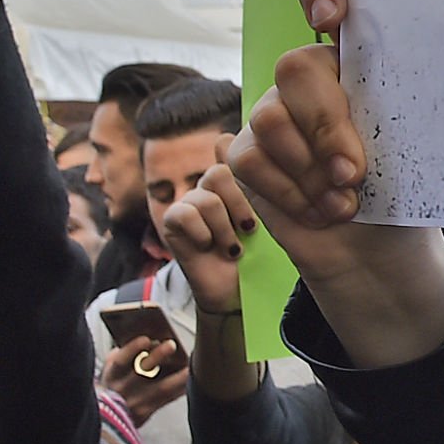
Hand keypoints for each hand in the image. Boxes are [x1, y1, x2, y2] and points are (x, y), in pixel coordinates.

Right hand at [101, 336, 186, 425]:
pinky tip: (190, 380)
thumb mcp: (111, 369)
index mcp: (111, 374)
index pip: (119, 361)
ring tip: (190, 365)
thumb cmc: (113, 386)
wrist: (107, 419)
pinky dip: (181, 388)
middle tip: (171, 344)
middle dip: (157, 356)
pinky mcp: (146, 413)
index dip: (132, 349)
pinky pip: (168, 399)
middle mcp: (122, 388)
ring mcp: (135, 402)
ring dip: (178, 375)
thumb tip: (149, 339)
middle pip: (141, 371)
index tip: (146, 339)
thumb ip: (124, 354)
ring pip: (160, 388)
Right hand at [163, 154, 252, 315]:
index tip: (257, 209)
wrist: (238, 293)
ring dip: (224, 229)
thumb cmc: (258, 255)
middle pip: (219, 174)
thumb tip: (251, 150)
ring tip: (233, 249)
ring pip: (206, 199)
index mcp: (235, 181)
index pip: (232, 153)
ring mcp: (190, 202)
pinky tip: (209, 248)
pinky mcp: (173, 221)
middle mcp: (210, 187)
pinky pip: (184, 214)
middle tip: (250, 230)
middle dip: (238, 204)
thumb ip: (264, 187)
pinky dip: (202, 234)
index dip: (244, 174)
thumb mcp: (270, 219)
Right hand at [227, 0, 443, 366]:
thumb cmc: (407, 190)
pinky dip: (293, 194)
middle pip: (297, 67)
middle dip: (326, 124)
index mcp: (362, 59)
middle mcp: (314, 76)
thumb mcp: (422, 148)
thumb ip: (409, 112)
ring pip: (271, 118)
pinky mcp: (249, 152)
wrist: (379, 251)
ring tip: (347, 201)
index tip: (330, 18)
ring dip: (312, 170)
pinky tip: (325, 211)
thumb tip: (430, 92)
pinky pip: (253, 160)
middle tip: (356, 172)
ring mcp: (276, 111)